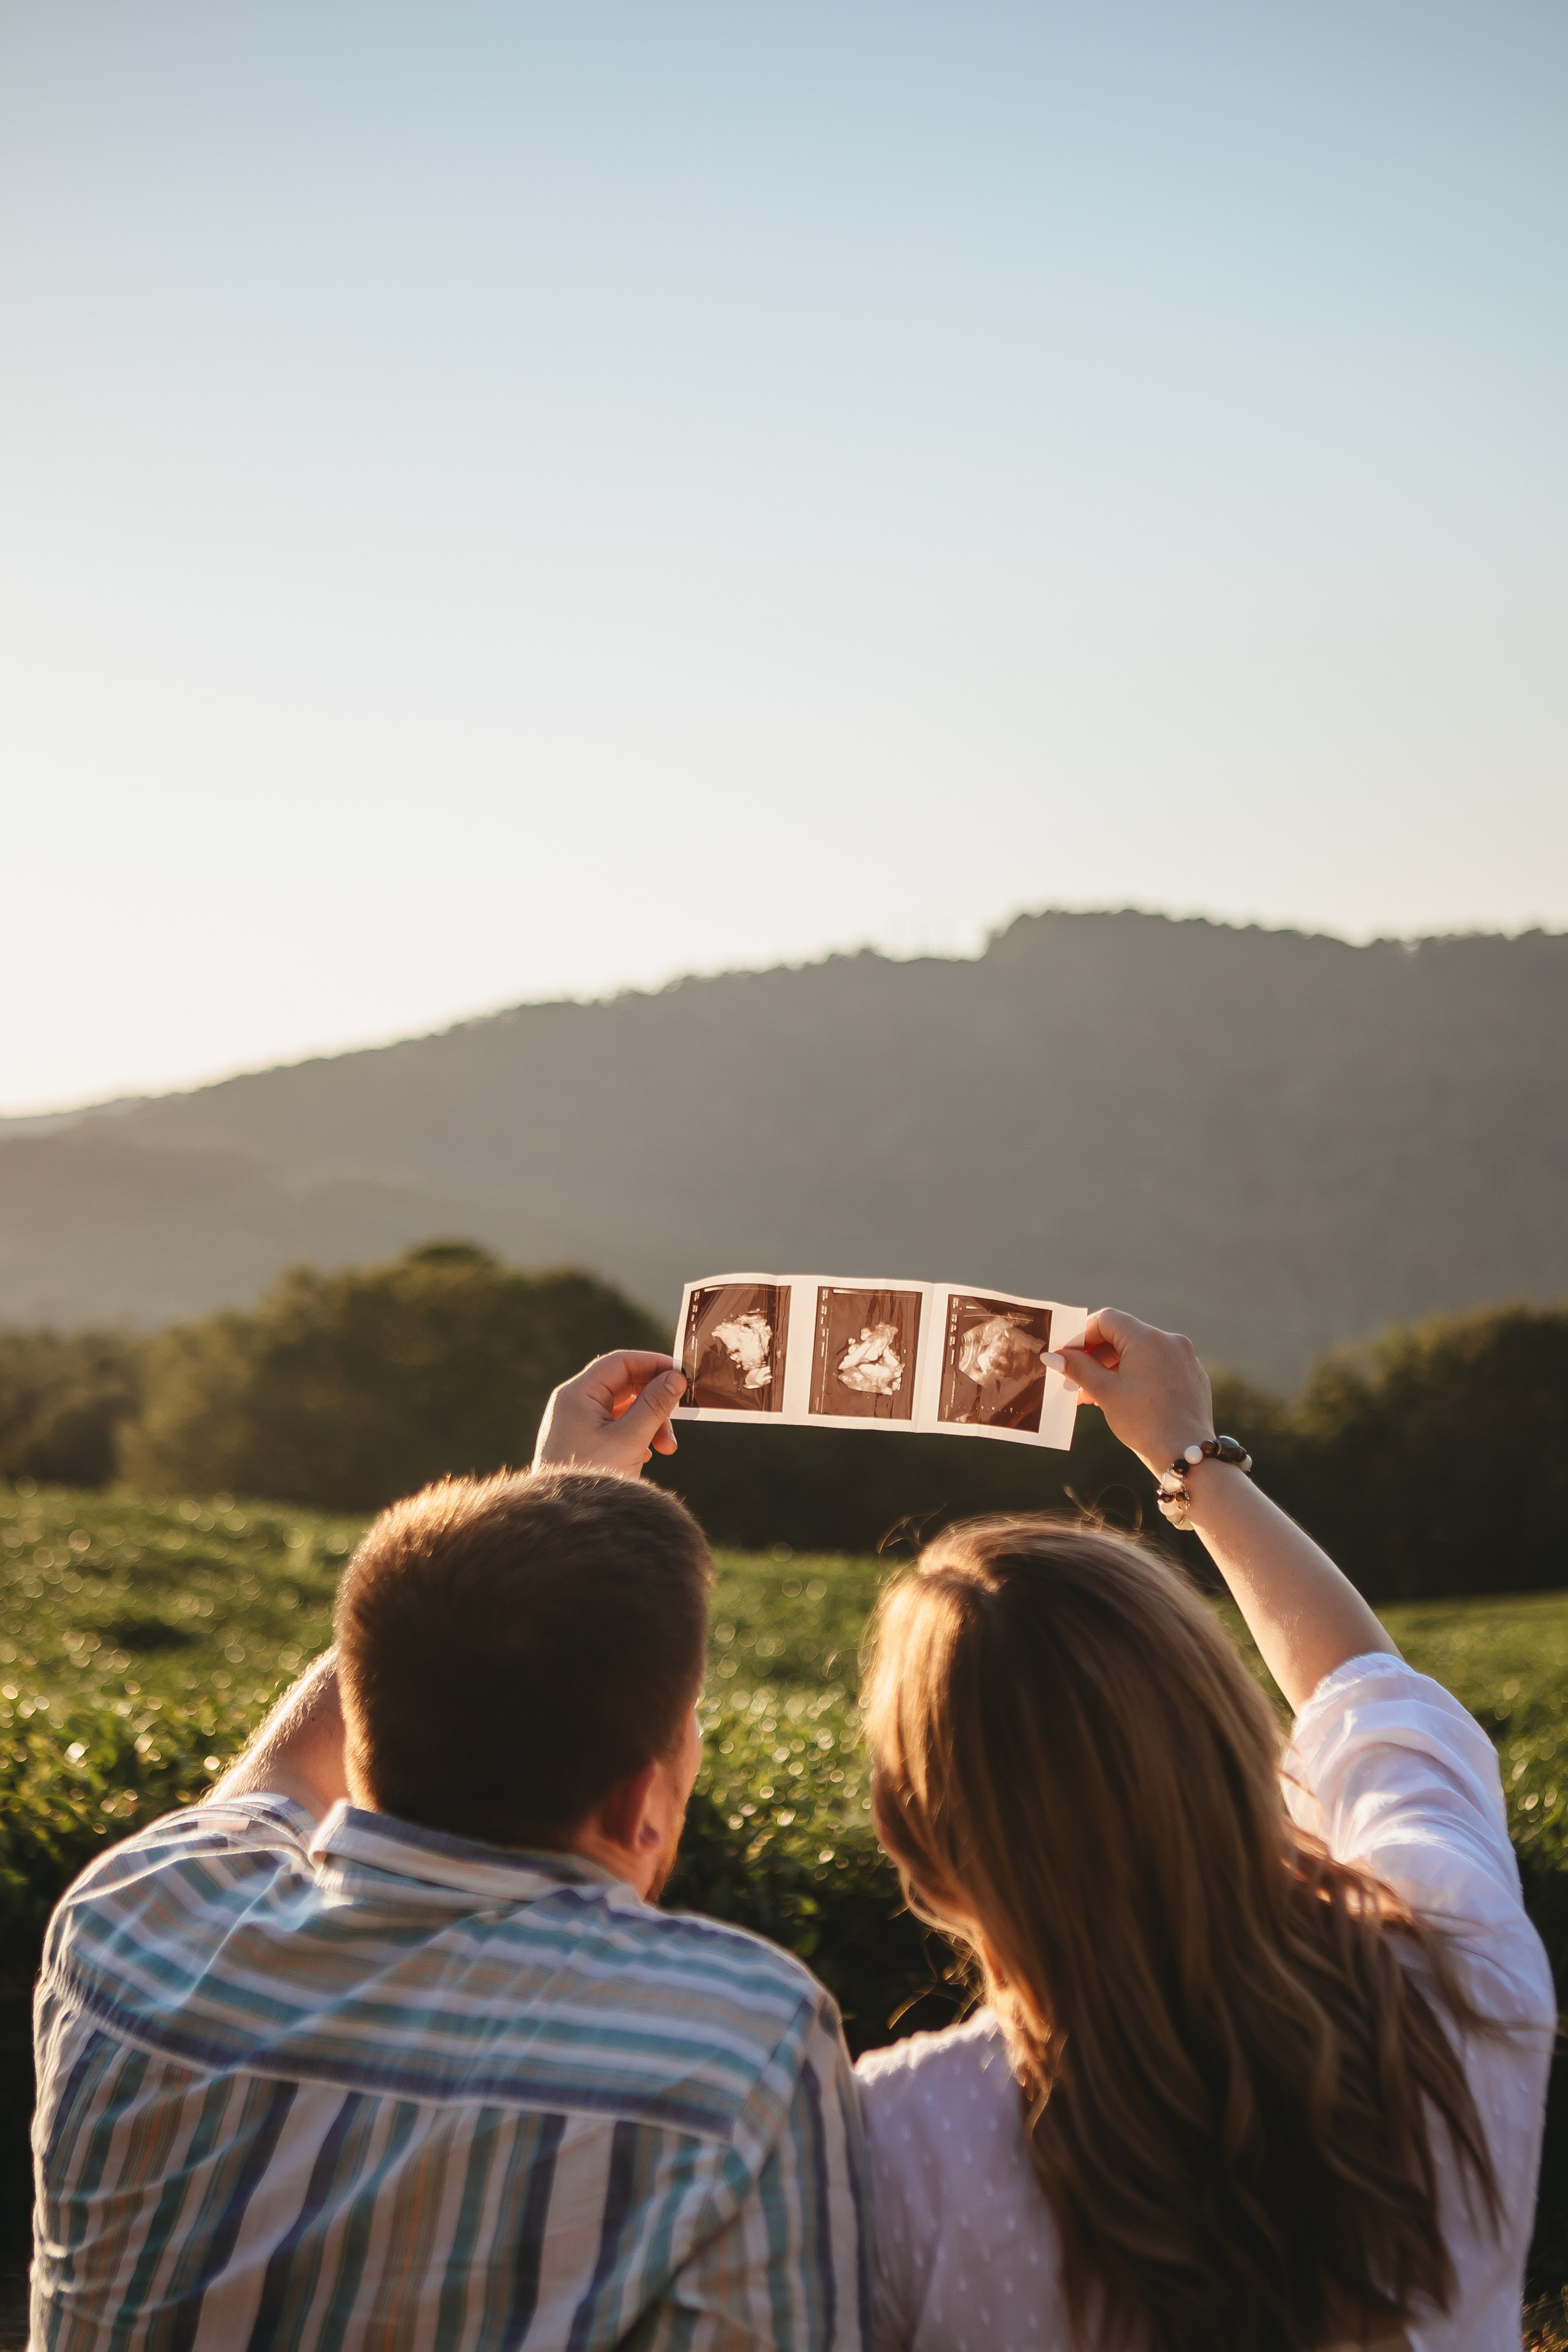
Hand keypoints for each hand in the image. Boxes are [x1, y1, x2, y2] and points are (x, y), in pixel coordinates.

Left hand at [532, 1351, 686, 1477]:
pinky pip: (616, 1427)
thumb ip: (655, 1405)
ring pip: (623, 1408)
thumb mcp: (630, 1439)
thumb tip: (676, 1378)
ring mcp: (577, 1424)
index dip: (653, 1364)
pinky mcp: (583, 1442)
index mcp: (578, 1394)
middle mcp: (574, 1404)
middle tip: (679, 1417)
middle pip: (624, 1385)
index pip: (620, 1362)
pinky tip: (648, 1456)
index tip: (680, 1375)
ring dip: (650, 1422)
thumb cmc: (592, 1475)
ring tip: (667, 1448)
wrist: (565, 1520)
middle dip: (655, 1401)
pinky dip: (637, 1435)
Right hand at [1053, 1308, 1214, 1475]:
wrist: (1186, 1454)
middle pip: (1123, 1335)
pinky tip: (1121, 1398)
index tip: (1066, 1356)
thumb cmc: (1143, 1422)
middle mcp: (1169, 1341)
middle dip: (1095, 1356)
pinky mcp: (1191, 1376)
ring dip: (1113, 1368)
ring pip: (1139, 1353)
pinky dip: (1136, 1376)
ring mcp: (1184, 1358)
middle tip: (1074, 1379)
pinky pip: (1157, 1366)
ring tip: (1092, 1395)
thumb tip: (1052, 1355)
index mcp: (1148, 1338)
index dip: (1082, 1335)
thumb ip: (1078, 1368)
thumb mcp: (1105, 1392)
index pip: (1106, 1320)